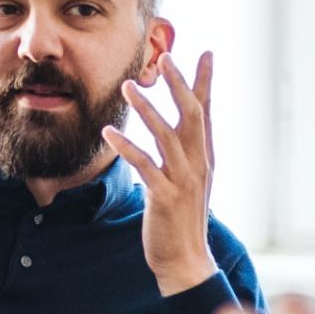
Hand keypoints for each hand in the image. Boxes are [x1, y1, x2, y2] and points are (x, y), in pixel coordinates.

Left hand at [103, 51, 217, 296]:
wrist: (185, 260)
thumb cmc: (182, 219)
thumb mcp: (188, 181)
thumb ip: (185, 154)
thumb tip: (181, 131)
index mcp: (204, 157)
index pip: (206, 112)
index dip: (205, 82)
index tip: (205, 53)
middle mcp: (198, 164)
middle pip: (192, 115)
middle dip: (180, 85)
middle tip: (166, 57)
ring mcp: (183, 180)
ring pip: (167, 136)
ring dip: (147, 109)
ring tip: (129, 86)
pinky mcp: (164, 197)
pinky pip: (145, 165)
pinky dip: (127, 147)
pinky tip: (109, 132)